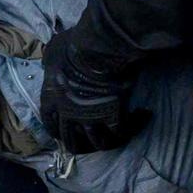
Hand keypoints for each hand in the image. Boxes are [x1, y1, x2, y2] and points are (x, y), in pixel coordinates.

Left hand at [38, 35, 147, 156]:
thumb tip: (53, 62)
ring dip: (108, 142)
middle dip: (83, 145)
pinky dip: (133, 127)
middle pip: (73, 143)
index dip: (59, 131)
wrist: (98, 51)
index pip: (51, 126)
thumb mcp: (53, 52)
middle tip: (93, 138)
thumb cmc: (73, 47)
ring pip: (99, 144)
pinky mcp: (112, 119)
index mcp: (51, 101)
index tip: (67, 129)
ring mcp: (90, 120)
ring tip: (118, 135)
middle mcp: (68, 116)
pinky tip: (142, 116)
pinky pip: (123, 133)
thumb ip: (52, 62)